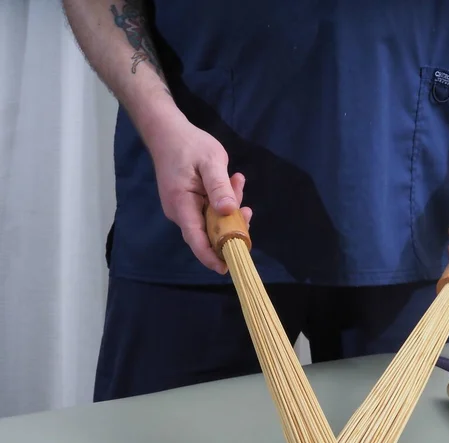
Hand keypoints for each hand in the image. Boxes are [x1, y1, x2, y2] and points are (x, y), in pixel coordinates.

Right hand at [147, 115, 251, 273]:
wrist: (166, 131)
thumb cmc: (188, 144)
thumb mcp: (210, 160)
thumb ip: (219, 186)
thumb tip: (228, 212)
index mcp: (182, 205)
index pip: (196, 239)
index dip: (211, 256)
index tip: (227, 267)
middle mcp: (180, 213)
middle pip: (210, 232)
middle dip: (231, 223)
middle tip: (244, 201)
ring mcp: (184, 210)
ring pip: (213, 221)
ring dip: (230, 207)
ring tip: (237, 180)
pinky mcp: (189, 204)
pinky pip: (210, 211)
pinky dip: (223, 201)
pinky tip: (232, 182)